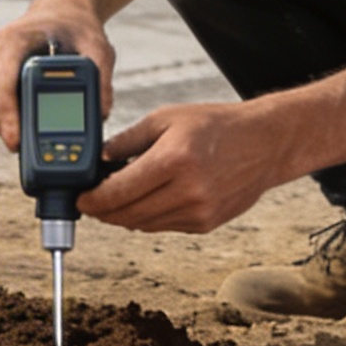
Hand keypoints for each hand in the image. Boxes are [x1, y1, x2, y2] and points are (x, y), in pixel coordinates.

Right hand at [0, 7, 113, 151]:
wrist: (60, 11)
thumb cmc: (77, 27)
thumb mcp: (98, 47)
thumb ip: (102, 77)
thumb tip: (102, 114)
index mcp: (12, 41)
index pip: (3, 88)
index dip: (8, 120)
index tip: (18, 144)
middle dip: (8, 132)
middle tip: (31, 154)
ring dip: (6, 129)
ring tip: (32, 145)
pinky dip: (5, 121)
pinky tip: (26, 129)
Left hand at [78, 101, 292, 234]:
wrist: (264, 143)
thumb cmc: (216, 125)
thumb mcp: (165, 118)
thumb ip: (127, 141)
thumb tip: (98, 161)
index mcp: (174, 160)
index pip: (119, 192)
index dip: (92, 199)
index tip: (80, 197)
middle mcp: (188, 190)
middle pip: (127, 215)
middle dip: (103, 211)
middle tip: (90, 201)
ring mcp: (199, 211)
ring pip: (143, 225)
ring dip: (123, 217)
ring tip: (114, 200)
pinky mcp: (206, 224)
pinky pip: (163, 227)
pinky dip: (147, 218)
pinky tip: (143, 202)